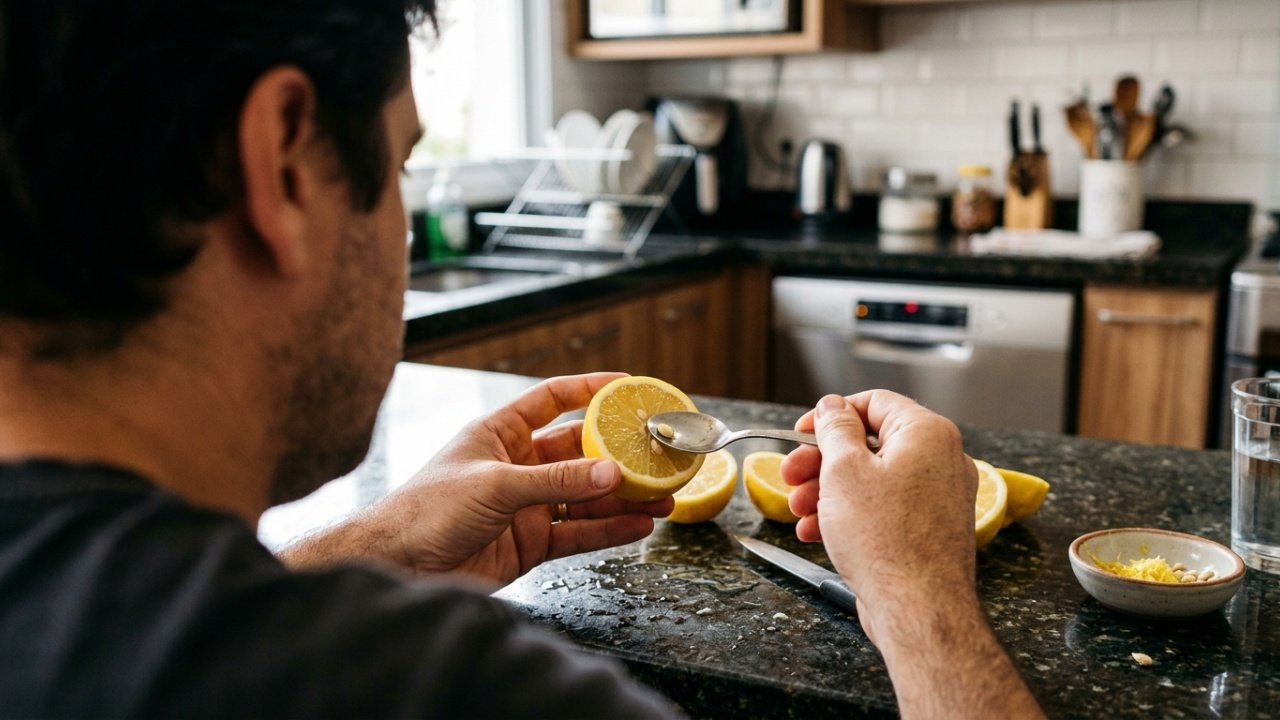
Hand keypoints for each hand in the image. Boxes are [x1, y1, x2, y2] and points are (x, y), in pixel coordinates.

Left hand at [283, 373, 671, 583]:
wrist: (398, 566)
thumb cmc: (426, 511)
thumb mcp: (495, 485)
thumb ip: (555, 482)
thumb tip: (610, 473)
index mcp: (500, 433)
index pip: (552, 399)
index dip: (589, 389)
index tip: (628, 386)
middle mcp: (517, 465)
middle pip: (579, 452)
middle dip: (619, 454)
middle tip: (656, 453)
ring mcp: (526, 505)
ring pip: (585, 496)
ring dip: (623, 497)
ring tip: (663, 497)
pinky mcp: (531, 542)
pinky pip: (579, 532)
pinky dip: (609, 530)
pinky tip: (638, 526)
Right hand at [781, 394, 1043, 718]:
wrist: (918, 608)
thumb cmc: (885, 539)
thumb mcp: (844, 470)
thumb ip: (835, 429)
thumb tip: (832, 407)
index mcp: (926, 434)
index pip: (874, 403)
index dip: (831, 414)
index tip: (801, 431)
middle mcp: (940, 461)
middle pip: (869, 445)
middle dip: (821, 461)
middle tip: (790, 476)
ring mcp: (938, 498)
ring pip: (873, 480)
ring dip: (828, 492)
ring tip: (798, 511)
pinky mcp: (929, 530)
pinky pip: (884, 510)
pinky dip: (850, 515)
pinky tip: (817, 533)